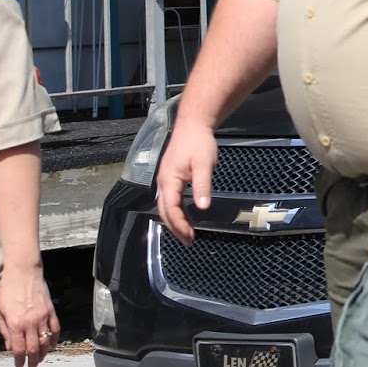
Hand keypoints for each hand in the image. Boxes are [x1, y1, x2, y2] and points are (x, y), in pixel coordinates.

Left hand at [0, 264, 58, 365]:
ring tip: (40, 358)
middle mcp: (30, 322)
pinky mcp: (51, 310)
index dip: (19, 361)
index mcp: (15, 324)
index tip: (19, 366)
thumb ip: (5, 331)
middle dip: (32, 361)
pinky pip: (55, 328)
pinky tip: (52, 344)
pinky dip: (55, 338)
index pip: (19, 349)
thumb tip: (10, 345)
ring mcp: (43, 316)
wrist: (24, 272)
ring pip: (46, 341)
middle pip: (34, 348)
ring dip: (44, 352)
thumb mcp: (0, 312)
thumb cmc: (9, 290)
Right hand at [154, 122, 218, 244]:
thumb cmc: (198, 143)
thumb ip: (202, 186)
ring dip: (175, 221)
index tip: (189, 237)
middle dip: (176, 228)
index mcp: (169, 180)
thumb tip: (202, 207)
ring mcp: (165, 180)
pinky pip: (170, 199)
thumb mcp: (204, 164)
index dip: (179, 225)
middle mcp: (163, 182)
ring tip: (187, 234)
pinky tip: (186, 216)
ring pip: (166, 206)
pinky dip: (177, 211)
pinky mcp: (171, 177)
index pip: (171, 209)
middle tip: (188, 241)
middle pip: (165, 211)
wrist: (193, 125)